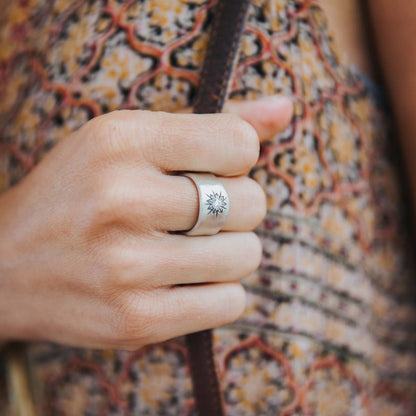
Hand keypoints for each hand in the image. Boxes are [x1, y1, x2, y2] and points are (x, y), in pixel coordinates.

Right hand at [0, 96, 291, 349]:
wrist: (6, 266)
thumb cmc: (80, 194)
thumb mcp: (132, 139)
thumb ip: (218, 122)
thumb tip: (287, 106)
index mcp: (120, 140)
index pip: (240, 142)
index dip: (238, 158)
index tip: (212, 168)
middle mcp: (121, 200)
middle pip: (251, 202)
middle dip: (236, 206)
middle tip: (199, 213)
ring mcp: (126, 267)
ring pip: (247, 255)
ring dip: (230, 250)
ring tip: (191, 247)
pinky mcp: (134, 321)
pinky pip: (230, 303)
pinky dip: (220, 291)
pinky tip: (187, 282)